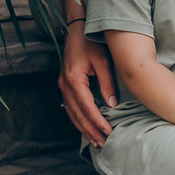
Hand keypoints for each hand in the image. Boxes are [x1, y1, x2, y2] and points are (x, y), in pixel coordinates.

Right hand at [59, 25, 117, 146]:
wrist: (76, 30)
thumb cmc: (91, 43)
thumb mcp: (103, 61)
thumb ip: (107, 83)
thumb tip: (112, 105)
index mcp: (74, 79)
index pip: (86, 107)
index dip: (97, 122)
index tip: (108, 132)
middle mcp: (64, 85)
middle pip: (77, 115)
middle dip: (90, 131)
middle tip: (103, 143)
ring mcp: (62, 86)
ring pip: (72, 114)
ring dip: (83, 129)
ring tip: (96, 141)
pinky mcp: (64, 85)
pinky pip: (70, 108)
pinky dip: (78, 120)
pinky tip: (86, 128)